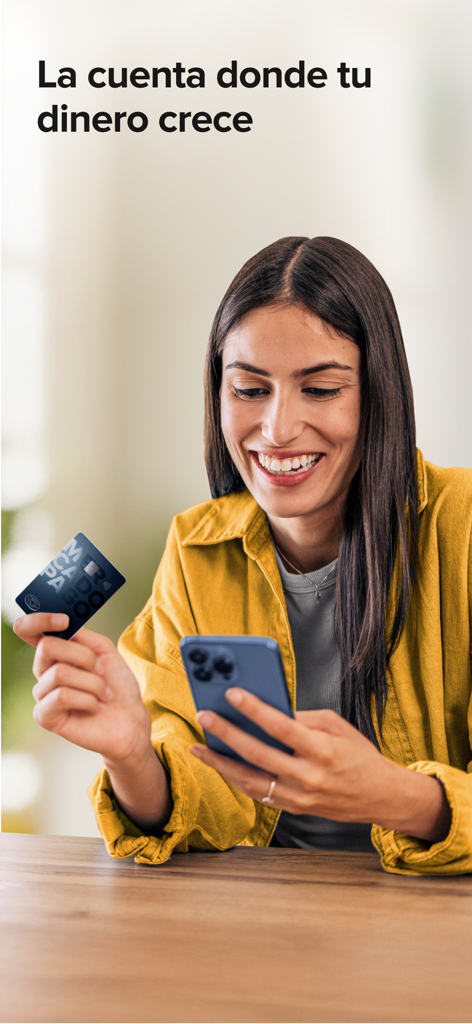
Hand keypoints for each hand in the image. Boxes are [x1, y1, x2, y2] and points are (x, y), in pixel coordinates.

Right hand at [14, 613, 150, 763]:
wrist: (129, 718)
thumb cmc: (117, 685)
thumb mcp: (104, 650)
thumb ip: (82, 635)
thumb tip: (62, 624)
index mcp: (56, 652)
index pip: (29, 630)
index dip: (39, 620)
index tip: (64, 620)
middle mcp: (45, 670)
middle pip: (46, 646)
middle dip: (83, 656)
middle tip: (100, 669)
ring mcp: (43, 693)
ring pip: (60, 672)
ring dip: (92, 682)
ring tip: (103, 693)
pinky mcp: (44, 715)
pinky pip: (61, 696)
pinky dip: (87, 699)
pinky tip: (95, 706)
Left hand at [190, 688, 451, 842]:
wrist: (380, 796)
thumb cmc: (359, 755)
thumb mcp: (337, 726)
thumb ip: (302, 719)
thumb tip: (267, 710)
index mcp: (322, 751)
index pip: (281, 727)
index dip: (255, 709)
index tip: (232, 693)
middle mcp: (309, 777)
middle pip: (258, 755)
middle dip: (227, 734)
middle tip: (205, 717)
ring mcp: (299, 797)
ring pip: (250, 781)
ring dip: (221, 763)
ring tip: (199, 747)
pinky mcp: (294, 808)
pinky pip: (258, 794)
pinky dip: (237, 778)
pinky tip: (221, 764)